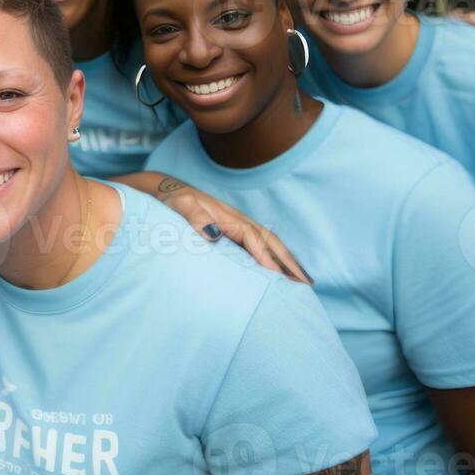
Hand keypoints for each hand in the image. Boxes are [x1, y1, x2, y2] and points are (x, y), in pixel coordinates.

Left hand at [158, 178, 312, 284]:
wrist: (167, 190)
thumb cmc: (173, 200)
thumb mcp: (180, 205)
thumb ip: (195, 217)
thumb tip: (214, 234)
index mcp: (229, 217)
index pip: (254, 239)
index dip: (267, 258)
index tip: (279, 278)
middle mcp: (239, 221)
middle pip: (271, 241)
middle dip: (289, 262)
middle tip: (306, 284)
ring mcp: (239, 225)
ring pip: (270, 243)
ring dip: (287, 260)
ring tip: (303, 281)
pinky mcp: (235, 231)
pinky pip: (261, 245)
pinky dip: (275, 257)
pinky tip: (280, 271)